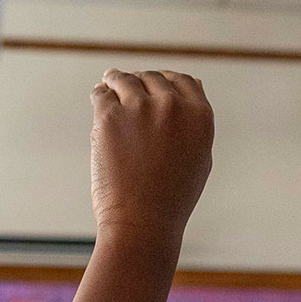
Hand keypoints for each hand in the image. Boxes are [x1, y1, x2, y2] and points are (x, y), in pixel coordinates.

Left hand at [89, 70, 212, 246]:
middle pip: (152, 78)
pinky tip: (100, 99)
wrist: (143, 223)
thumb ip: (197, 119)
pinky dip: (100, 95)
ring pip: (124, 79)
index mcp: (200, 116)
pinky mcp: (109, 117)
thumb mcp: (200, 157)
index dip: (167, 81)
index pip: (183, 81)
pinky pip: (101, 94)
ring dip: (116, 80)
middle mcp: (172, 106)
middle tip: (128, 89)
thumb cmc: (172, 198)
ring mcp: (139, 108)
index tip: (154, 87)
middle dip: (141, 82)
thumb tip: (194, 82)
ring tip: (110, 83)